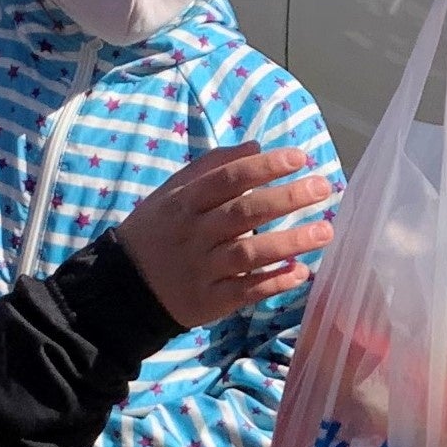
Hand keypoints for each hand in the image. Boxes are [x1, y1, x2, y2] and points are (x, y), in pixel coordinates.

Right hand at [113, 144, 333, 327]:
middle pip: (243, 213)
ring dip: (289, 242)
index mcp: (184, 203)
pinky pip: (246, 290)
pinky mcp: (210, 300)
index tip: (299, 157)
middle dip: (286, 199)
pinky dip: (273, 282)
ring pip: (249, 253)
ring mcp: (203, 269)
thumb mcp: (171, 192)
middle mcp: (195, 234)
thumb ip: (211, 167)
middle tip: (323, 187)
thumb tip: (255, 146)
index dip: (263, 167)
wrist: (121, 286)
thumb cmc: (157, 231)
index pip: (227, 179)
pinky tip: (300, 273)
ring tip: (325, 231)